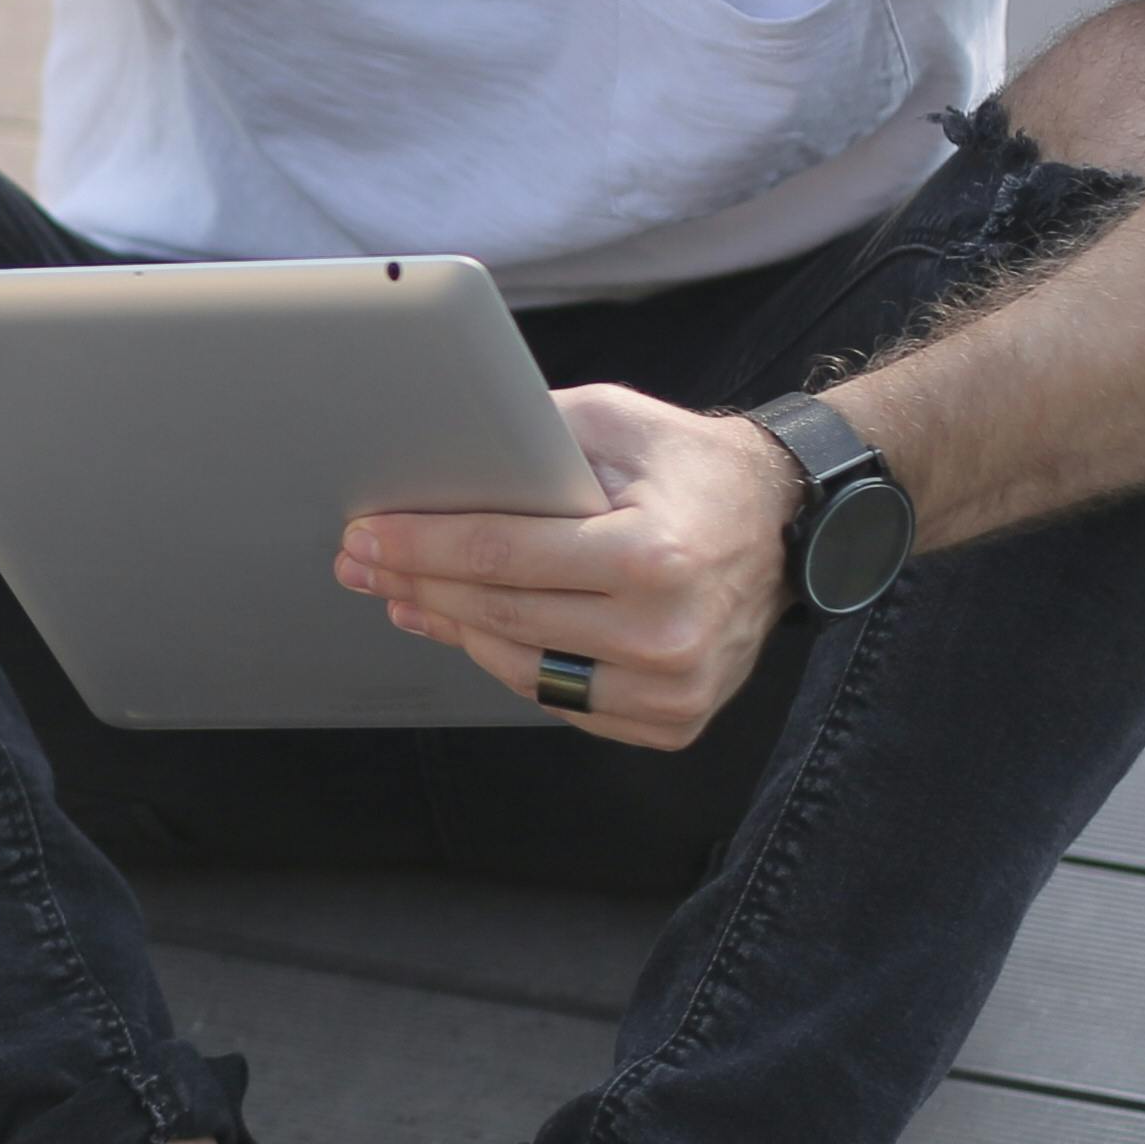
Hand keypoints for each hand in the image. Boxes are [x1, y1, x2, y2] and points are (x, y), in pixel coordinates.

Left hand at [339, 387, 793, 751]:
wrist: (783, 524)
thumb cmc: (688, 466)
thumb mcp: (614, 422)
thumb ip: (530, 439)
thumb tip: (434, 461)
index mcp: (654, 556)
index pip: (503, 557)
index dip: (421, 547)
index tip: (364, 534)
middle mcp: (667, 634)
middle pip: (501, 616)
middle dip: (417, 585)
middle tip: (360, 563)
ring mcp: (673, 690)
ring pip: (522, 669)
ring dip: (452, 630)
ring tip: (401, 596)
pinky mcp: (671, 721)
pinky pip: (561, 699)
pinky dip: (508, 662)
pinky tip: (467, 628)